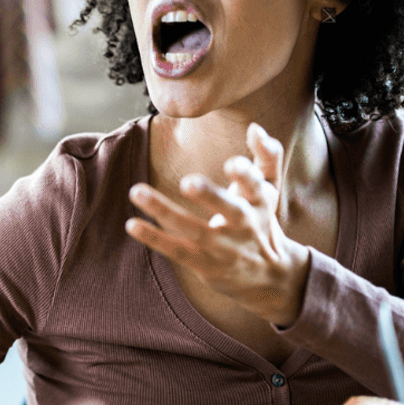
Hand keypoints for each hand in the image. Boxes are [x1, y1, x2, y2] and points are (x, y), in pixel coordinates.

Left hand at [126, 123, 310, 326]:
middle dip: (211, 196)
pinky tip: (131, 224)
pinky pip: (177, 251)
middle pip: (230, 210)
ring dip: (164, 211)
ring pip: (194, 230)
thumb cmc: (262, 222)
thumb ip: (267, 156)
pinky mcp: (205, 265)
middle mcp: (244, 225)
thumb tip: (254, 127)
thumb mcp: (270, 191)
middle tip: (188, 182)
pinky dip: (154, 238)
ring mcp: (223, 248)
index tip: (232, 164)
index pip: (257, 186)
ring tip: (136, 191)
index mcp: (260, 203)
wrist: (271, 277)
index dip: (246, 176)